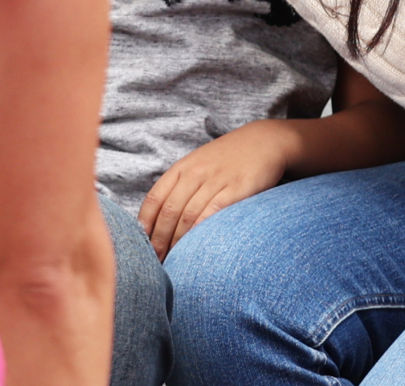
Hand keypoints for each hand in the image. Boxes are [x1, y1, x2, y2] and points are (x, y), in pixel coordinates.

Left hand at [138, 120, 295, 258]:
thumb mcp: (198, 165)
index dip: (145, 225)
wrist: (263, 141)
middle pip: (169, 212)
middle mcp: (195, 173)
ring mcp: (215, 180)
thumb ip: (180, 187)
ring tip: (174, 263)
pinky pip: (213, 214)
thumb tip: (159, 220)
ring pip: (188, 216)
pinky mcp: (236, 189)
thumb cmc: (228, 159)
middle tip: (156, 263)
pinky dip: (201, 232)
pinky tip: (196, 249)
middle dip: (159, 240)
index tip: (141, 246)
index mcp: (181, 168)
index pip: (154, 199)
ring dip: (177, 242)